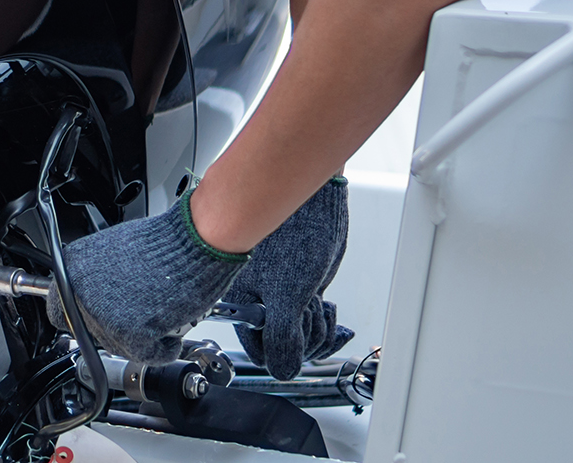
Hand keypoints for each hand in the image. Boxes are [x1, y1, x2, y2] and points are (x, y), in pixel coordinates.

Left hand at [50, 190, 249, 363]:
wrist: (191, 242)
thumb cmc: (163, 243)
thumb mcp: (112, 252)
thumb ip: (94, 279)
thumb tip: (91, 299)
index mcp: (72, 269)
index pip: (59, 311)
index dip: (83, 318)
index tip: (97, 318)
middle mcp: (80, 293)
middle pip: (92, 333)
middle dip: (117, 328)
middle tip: (140, 312)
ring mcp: (102, 316)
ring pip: (119, 346)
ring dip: (141, 338)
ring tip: (159, 312)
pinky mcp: (129, 334)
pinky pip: (146, 355)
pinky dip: (162, 349)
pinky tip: (169, 329)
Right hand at [225, 177, 352, 379]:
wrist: (317, 202)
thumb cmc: (294, 233)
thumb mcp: (287, 293)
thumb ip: (282, 337)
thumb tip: (283, 369)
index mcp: (243, 301)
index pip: (260, 351)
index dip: (281, 353)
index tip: (295, 342)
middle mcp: (260, 302)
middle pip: (283, 349)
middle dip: (304, 338)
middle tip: (308, 312)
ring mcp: (283, 297)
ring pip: (301, 339)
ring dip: (317, 330)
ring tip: (319, 306)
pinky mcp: (302, 291)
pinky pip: (313, 324)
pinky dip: (326, 325)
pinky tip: (329, 312)